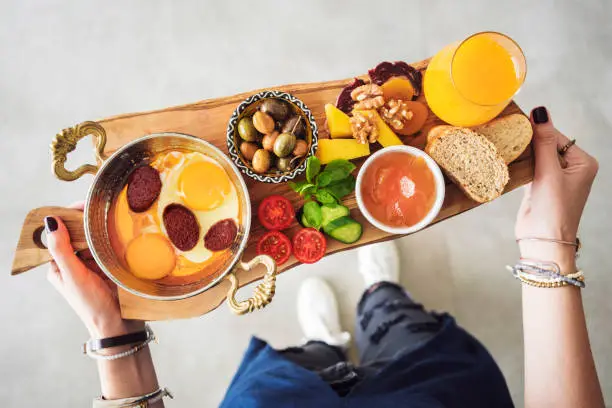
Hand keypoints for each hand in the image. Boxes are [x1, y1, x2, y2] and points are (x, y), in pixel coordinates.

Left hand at [45, 202, 143, 337]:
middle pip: (78, 233)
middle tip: (100, 207)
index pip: (59, 234)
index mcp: (59, 265)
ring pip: (95, 237)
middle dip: (86, 220)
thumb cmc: (92, 306)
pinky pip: (110, 245)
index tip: (82, 205)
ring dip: (102, 227)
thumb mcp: (74, 276)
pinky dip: (114, 237)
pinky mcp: (111, 265)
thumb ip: (62, 250)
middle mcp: (75, 262)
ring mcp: (94, 263)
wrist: (120, 326)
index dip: (68, 217)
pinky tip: (121, 229)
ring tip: (112, 215)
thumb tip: (51, 222)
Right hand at [515, 107, 597, 271]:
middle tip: (508, 140)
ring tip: (507, 151)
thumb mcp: (548, 173)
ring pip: (536, 155)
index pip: (557, 136)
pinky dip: (520, 164)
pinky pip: (529, 166)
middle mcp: (571, 168)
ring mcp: (555, 177)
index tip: (516, 128)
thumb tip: (541, 112)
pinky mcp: (540, 185)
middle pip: (546, 144)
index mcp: (583, 162)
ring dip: (523, 154)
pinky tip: (509, 163)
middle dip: (529, 143)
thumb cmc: (552, 211)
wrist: (542, 241)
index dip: (537, 132)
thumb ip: (543, 142)